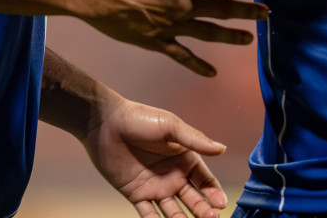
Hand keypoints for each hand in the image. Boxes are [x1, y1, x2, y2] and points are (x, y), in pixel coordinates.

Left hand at [84, 98, 229, 217]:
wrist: (104, 123)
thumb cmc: (139, 118)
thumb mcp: (170, 126)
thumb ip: (194, 139)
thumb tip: (222, 148)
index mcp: (185, 159)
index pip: (205, 181)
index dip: (213, 193)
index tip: (221, 203)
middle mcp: (173, 176)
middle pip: (193, 199)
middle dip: (203, 210)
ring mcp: (156, 187)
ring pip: (174, 211)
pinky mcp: (137, 195)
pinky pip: (149, 214)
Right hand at [87, 0, 264, 76]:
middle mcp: (182, 3)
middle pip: (222, 7)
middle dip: (246, 10)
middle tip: (266, 12)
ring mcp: (172, 24)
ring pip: (209, 32)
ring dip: (230, 36)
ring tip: (249, 39)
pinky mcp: (158, 41)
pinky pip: (183, 56)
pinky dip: (198, 65)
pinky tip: (213, 73)